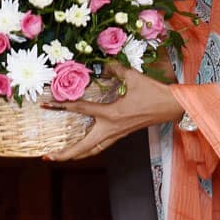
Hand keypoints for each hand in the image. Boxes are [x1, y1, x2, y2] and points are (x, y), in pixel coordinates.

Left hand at [42, 62, 182, 160]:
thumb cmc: (154, 92)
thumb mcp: (133, 76)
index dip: (62, 105)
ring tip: (60, 157)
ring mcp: (117, 134)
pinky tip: (83, 147)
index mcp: (111, 114)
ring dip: (76, 155)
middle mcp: (111, 128)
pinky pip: (101, 146)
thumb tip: (102, 62)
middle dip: (64, 154)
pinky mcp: (122, 134)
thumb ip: (114, 68)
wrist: (172, 107)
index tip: (47, 104)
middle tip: (47, 157)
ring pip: (92, 150)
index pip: (81, 109)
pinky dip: (89, 149)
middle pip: (83, 148)